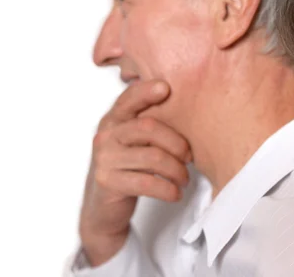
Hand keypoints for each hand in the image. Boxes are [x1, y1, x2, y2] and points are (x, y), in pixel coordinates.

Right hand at [79, 80, 191, 265]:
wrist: (103, 207)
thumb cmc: (129, 168)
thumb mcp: (135, 142)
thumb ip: (151, 125)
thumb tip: (188, 108)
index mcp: (114, 119)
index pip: (129, 99)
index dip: (146, 91)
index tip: (166, 88)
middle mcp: (106, 135)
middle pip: (149, 127)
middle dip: (177, 142)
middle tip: (190, 157)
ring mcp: (105, 158)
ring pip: (152, 157)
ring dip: (177, 170)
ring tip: (184, 179)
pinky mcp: (108, 182)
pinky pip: (147, 182)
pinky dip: (168, 189)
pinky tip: (175, 193)